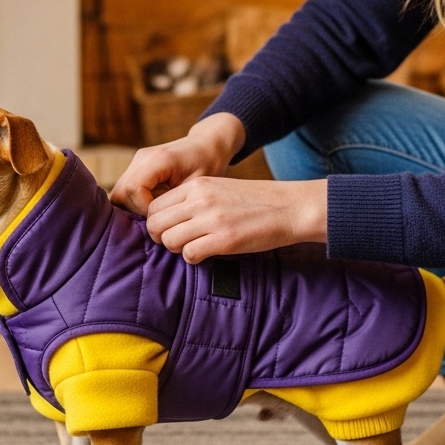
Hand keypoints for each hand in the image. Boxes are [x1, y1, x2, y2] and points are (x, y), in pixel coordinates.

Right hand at [109, 113, 246, 214]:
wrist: (208, 145)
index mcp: (158, 159)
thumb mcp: (197, 185)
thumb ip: (176, 202)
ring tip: (158, 213)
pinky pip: (125, 191)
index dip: (144, 209)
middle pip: (120, 193)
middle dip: (136, 212)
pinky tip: (155, 208)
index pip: (133, 190)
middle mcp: (142, 158)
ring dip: (134, 209)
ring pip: (119, 193)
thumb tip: (158, 224)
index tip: (164, 215)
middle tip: (160, 218)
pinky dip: (135, 204)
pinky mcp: (136, 168)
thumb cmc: (208, 164)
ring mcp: (136, 162)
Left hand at [146, 177, 326, 263]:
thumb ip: (194, 199)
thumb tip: (168, 219)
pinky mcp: (225, 239)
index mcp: (197, 185)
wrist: (290, 207)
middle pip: (156, 224)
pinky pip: (190, 254)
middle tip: (178, 242)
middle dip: (162, 238)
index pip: (154, 206)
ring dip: (177, 249)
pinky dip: (193, 258)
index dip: (157, 222)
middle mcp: (200, 200)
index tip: (170, 229)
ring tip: (193, 247)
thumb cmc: (255, 201)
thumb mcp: (219, 189)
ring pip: (169, 240)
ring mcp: (212, 219)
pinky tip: (206, 254)